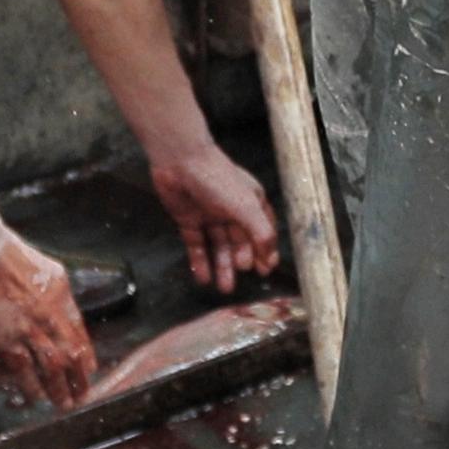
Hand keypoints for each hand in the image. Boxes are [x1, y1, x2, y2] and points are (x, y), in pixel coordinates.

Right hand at [0, 231, 101, 405]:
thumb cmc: (7, 253)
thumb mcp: (45, 268)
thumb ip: (55, 289)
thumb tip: (60, 303)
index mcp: (62, 295)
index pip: (80, 332)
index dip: (86, 353)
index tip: (90, 368)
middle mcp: (53, 315)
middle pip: (73, 353)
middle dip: (80, 377)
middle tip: (83, 394)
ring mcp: (32, 329)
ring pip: (54, 366)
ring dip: (61, 388)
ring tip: (65, 404)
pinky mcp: (9, 338)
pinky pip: (25, 369)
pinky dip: (32, 386)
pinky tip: (37, 397)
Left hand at [148, 137, 283, 294]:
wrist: (179, 160)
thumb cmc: (217, 178)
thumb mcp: (246, 206)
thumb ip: (261, 232)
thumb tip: (270, 256)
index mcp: (251, 202)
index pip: (262, 231)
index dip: (265, 251)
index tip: (265, 271)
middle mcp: (232, 209)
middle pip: (239, 242)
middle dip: (240, 262)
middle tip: (238, 281)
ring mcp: (210, 215)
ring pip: (218, 246)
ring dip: (221, 267)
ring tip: (223, 287)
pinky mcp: (189, 219)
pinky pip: (197, 245)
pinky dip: (200, 261)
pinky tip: (203, 278)